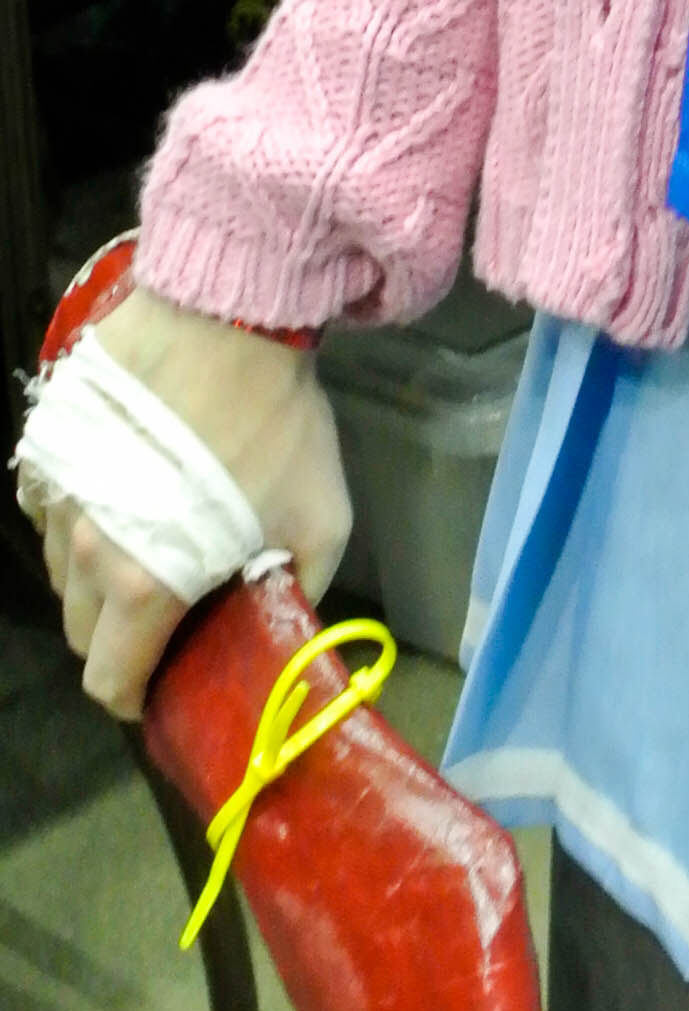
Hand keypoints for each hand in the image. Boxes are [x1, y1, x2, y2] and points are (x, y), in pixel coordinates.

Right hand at [29, 290, 350, 719]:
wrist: (229, 314)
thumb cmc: (277, 422)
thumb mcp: (322, 517)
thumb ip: (300, 587)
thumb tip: (283, 622)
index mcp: (145, 585)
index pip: (109, 680)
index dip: (136, 696)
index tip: (164, 683)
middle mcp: (85, 549)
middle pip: (80, 631)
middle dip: (119, 637)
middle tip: (167, 608)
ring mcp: (58, 493)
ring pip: (61, 570)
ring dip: (95, 576)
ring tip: (147, 543)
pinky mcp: (45, 443)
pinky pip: (46, 507)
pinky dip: (74, 517)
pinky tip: (116, 493)